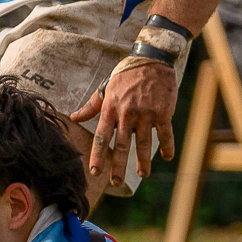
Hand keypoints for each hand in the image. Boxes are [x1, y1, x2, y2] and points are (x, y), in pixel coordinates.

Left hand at [69, 60, 177, 180]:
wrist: (152, 60)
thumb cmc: (126, 75)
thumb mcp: (106, 88)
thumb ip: (92, 106)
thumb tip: (73, 116)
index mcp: (111, 108)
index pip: (102, 136)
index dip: (98, 155)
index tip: (95, 171)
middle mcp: (127, 113)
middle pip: (121, 144)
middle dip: (118, 165)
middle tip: (115, 182)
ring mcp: (146, 113)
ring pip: (143, 142)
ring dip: (143, 160)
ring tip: (143, 174)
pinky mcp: (163, 112)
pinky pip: (165, 133)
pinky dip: (167, 146)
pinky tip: (167, 157)